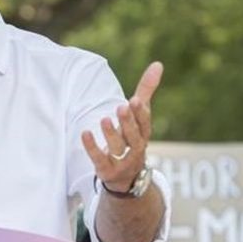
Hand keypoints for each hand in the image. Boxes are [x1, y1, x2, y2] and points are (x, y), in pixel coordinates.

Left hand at [81, 61, 162, 192]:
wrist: (126, 177)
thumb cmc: (131, 137)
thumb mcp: (139, 115)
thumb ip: (146, 90)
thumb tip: (158, 64)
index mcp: (143, 134)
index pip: (145, 124)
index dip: (140, 113)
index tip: (135, 99)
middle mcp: (136, 149)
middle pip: (134, 136)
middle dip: (128, 122)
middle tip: (122, 106)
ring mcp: (122, 161)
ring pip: (118, 148)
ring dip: (111, 134)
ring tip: (104, 119)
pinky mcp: (106, 170)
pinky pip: (99, 159)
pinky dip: (92, 147)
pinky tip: (84, 133)